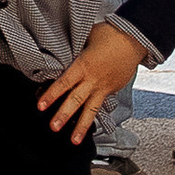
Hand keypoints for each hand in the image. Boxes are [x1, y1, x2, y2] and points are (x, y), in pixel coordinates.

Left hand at [39, 22, 143, 142]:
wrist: (134, 40)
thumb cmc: (109, 34)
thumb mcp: (87, 37)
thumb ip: (74, 48)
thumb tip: (60, 51)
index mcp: (83, 65)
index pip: (64, 82)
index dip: (52, 94)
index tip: (40, 105)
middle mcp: (92, 79)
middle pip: (76, 100)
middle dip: (63, 114)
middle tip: (53, 127)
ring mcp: (103, 87)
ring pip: (90, 109)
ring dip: (81, 126)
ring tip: (74, 140)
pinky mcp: (111, 90)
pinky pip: (100, 105)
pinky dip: (92, 116)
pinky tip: (86, 127)